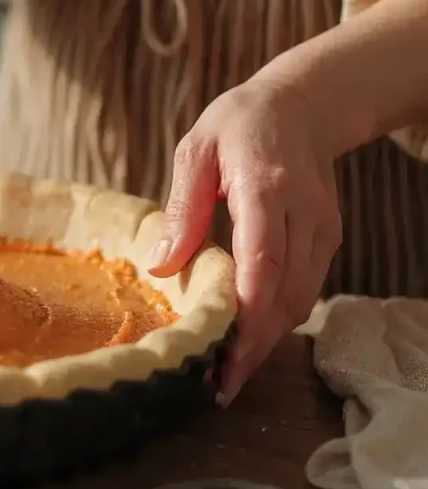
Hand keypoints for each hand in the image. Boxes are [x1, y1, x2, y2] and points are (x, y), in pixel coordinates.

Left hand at [149, 77, 342, 404]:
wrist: (303, 103)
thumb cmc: (239, 123)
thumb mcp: (195, 150)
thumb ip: (182, 208)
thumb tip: (161, 266)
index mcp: (265, 187)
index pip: (262, 263)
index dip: (246, 318)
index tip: (224, 357)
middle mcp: (302, 213)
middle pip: (285, 295)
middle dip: (254, 347)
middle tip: (217, 386)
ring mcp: (322, 228)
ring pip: (300, 300)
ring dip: (267, 341)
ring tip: (227, 373)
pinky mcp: (327, 237)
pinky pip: (305, 288)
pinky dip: (278, 318)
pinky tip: (248, 337)